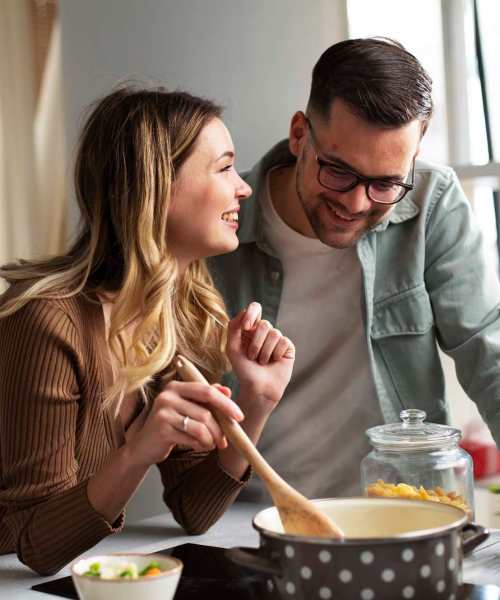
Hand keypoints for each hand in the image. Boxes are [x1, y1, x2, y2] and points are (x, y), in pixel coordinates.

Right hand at [125, 381, 243, 467]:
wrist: (144, 446)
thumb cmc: (171, 425)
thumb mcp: (188, 408)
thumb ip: (206, 398)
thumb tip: (227, 391)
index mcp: (176, 386)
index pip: (207, 391)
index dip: (226, 404)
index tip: (239, 417)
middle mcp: (168, 395)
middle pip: (206, 412)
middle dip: (220, 429)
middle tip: (225, 441)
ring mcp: (163, 412)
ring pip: (201, 427)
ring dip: (210, 440)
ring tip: (210, 445)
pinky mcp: (162, 429)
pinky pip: (192, 438)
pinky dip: (200, 445)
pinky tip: (198, 446)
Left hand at [226, 302, 294, 414]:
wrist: (258, 388)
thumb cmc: (244, 369)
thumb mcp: (232, 348)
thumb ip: (234, 327)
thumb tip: (245, 311)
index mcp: (250, 328)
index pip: (255, 308)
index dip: (252, 314)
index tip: (246, 327)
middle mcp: (264, 331)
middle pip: (264, 324)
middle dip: (256, 343)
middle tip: (252, 357)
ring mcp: (277, 338)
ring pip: (274, 333)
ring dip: (264, 351)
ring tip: (262, 362)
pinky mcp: (287, 346)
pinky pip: (283, 342)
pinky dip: (275, 354)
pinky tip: (274, 362)